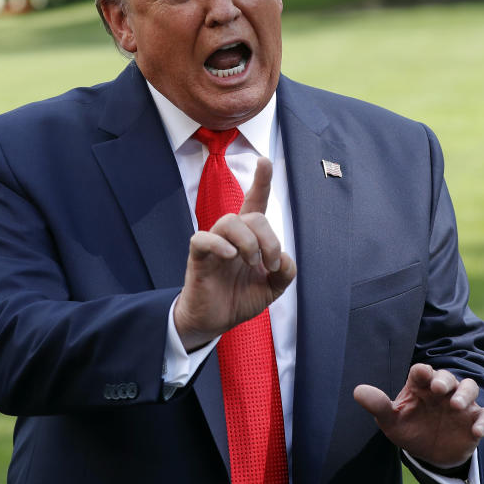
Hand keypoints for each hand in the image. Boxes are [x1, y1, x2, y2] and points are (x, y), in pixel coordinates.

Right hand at [174, 157, 295, 350]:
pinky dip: (219, 244)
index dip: (261, 182)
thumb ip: (285, 273)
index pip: (255, 202)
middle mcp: (231, 236)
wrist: (215, 322)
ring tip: (252, 262)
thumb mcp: (272, 289)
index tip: (264, 161)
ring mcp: (214, 245)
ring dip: (248, 241)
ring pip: (229, 221)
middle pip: (251, 216)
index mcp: (249, 238)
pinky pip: (203, 239)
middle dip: (269, 238)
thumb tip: (286, 259)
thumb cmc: (239, 298)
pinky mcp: (198, 258)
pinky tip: (230, 256)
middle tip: (271, 263)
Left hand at [354, 364, 483, 468]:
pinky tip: (476, 431)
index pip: (422, 371)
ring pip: (469, 388)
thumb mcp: (391, 421)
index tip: (422, 374)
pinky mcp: (475, 420)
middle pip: (448, 376)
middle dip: (445, 380)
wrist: (431, 453)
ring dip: (465, 394)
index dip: (423, 372)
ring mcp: (461, 404)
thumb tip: (357, 391)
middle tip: (439, 388)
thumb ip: (378, 405)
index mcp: (421, 386)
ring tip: (457, 405)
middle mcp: (443, 390)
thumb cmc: (410, 428)